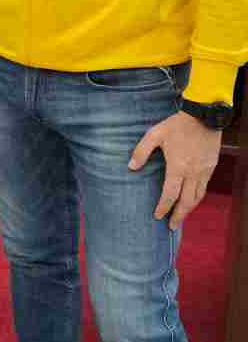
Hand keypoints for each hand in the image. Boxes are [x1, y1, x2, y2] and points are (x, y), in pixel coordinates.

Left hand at [128, 110, 220, 228]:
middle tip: (171, 226)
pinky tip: (191, 200)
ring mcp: (204, 170)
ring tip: (181, 217)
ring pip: (198, 196)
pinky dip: (197, 197)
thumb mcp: (154, 134)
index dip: (163, 207)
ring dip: (189, 209)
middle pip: (187, 201)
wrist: (203, 116)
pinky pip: (204, 187)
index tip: (157, 216)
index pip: (170, 194)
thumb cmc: (176, 125)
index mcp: (178, 166)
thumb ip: (141, 152)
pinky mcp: (211, 167)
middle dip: (179, 215)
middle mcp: (193, 172)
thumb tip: (130, 167)